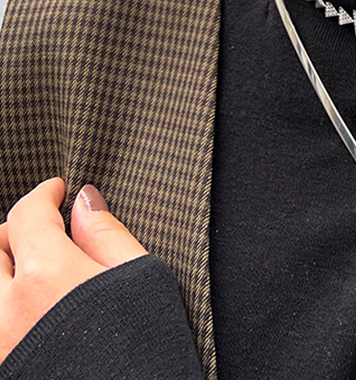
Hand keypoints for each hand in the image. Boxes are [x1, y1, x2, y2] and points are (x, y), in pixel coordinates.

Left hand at [0, 177, 146, 362]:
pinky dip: (7, 306)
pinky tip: (32, 309)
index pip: (28, 213)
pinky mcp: (3, 367)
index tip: (56, 190)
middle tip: (45, 229)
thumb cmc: (143, 349)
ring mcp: (0, 343)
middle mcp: (8, 309)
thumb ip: (105, 234)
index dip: (44, 194)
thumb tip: (83, 201)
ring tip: (34, 271)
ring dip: (6, 271)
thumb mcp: (139, 278)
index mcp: (46, 275)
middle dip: (17, 230)